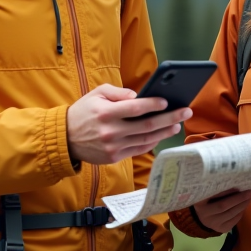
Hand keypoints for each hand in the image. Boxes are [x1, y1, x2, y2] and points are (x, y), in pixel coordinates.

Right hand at [66, 84, 190, 164]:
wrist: (64, 138)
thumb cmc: (83, 112)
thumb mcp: (96, 94)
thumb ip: (117, 92)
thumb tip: (138, 96)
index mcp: (105, 113)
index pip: (134, 108)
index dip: (152, 104)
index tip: (167, 101)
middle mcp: (110, 131)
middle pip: (146, 125)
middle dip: (169, 118)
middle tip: (186, 111)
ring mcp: (113, 147)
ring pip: (145, 139)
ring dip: (164, 131)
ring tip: (177, 124)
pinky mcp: (114, 157)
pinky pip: (138, 149)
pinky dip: (152, 142)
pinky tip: (161, 135)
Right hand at [191, 188, 250, 233]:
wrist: (202, 216)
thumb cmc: (207, 200)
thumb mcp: (208, 193)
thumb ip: (217, 189)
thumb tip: (235, 184)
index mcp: (199, 202)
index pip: (213, 196)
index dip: (226, 192)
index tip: (237, 186)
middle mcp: (204, 214)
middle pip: (223, 206)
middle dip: (238, 199)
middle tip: (250, 192)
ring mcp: (212, 224)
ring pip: (230, 214)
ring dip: (242, 205)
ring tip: (249, 198)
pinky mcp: (220, 229)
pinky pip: (233, 221)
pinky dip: (240, 213)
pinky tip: (244, 206)